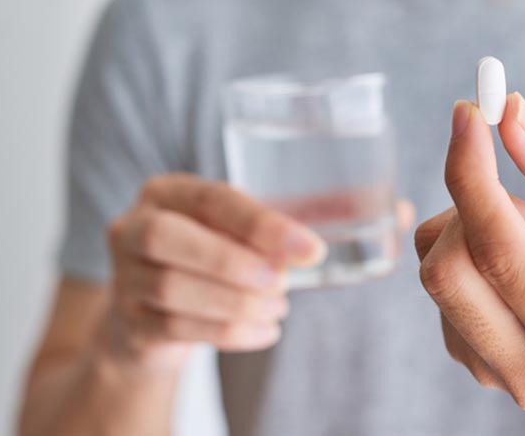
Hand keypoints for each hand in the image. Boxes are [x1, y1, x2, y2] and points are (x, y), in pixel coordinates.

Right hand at [101, 174, 416, 373]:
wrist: (155, 314)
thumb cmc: (221, 256)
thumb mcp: (256, 230)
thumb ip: (319, 216)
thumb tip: (401, 212)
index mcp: (170, 191)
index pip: (211, 198)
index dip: (261, 224)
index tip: (311, 249)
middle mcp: (135, 225)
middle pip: (170, 239)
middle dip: (234, 262)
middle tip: (286, 283)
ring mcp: (123, 276)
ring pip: (172, 288)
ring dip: (234, 303)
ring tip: (278, 308)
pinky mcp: (128, 323)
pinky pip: (174, 328)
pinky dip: (227, 332)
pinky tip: (264, 331)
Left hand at [414, 94, 524, 418]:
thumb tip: (509, 116)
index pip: (499, 253)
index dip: (473, 175)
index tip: (468, 113)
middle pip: (447, 269)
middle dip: (474, 204)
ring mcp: (492, 374)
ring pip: (436, 271)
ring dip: (478, 227)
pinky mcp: (469, 361)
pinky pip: (441, 283)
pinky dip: (473, 249)